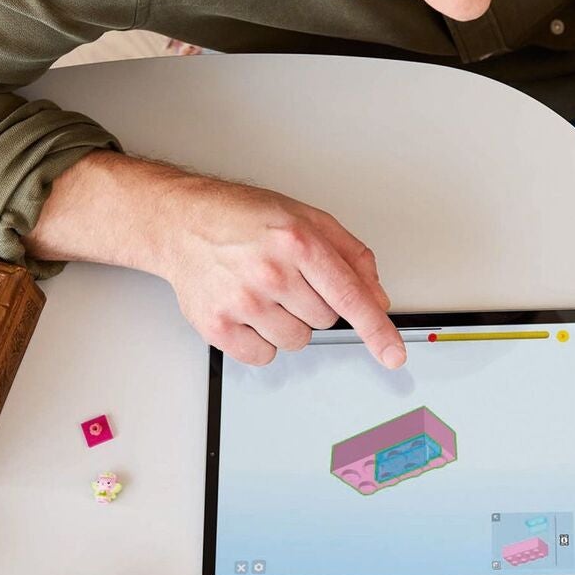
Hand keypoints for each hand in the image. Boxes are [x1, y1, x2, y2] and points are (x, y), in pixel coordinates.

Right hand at [25, 152, 404, 368]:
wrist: (181, 222)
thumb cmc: (246, 218)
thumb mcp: (309, 219)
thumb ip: (352, 257)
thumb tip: (377, 298)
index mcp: (299, 242)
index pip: (350, 296)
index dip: (377, 330)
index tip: (393, 355)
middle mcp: (271, 272)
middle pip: (326, 320)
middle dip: (314, 303)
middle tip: (287, 278)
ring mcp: (242, 301)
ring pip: (298, 341)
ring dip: (288, 323)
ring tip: (264, 291)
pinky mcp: (217, 325)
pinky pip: (263, 355)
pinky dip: (261, 340)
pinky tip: (247, 309)